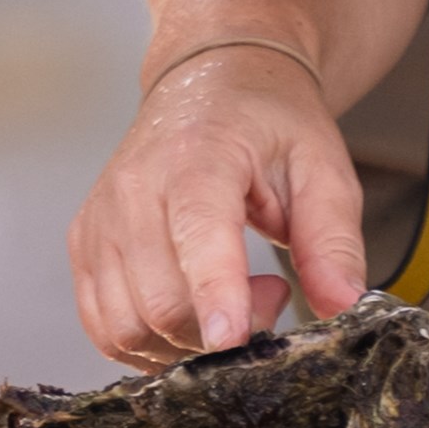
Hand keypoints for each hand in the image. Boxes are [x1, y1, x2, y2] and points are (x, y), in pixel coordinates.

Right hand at [70, 37, 366, 361]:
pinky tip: (193, 313)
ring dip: (187, 344)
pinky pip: (105, 328)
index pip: (197, 232)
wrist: (210, 82)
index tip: (232, 340)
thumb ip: (333, 240)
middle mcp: (133, 187)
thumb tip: (344, 306)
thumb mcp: (322, 167)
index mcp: (198, 155)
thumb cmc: (267, 125)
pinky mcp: (83, 248)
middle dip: (224, 332)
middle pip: (161, 301)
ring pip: (127, 327)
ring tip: (231, 297)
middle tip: (270, 294)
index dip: (214, 293)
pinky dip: (151, 345)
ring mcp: (100, 221)